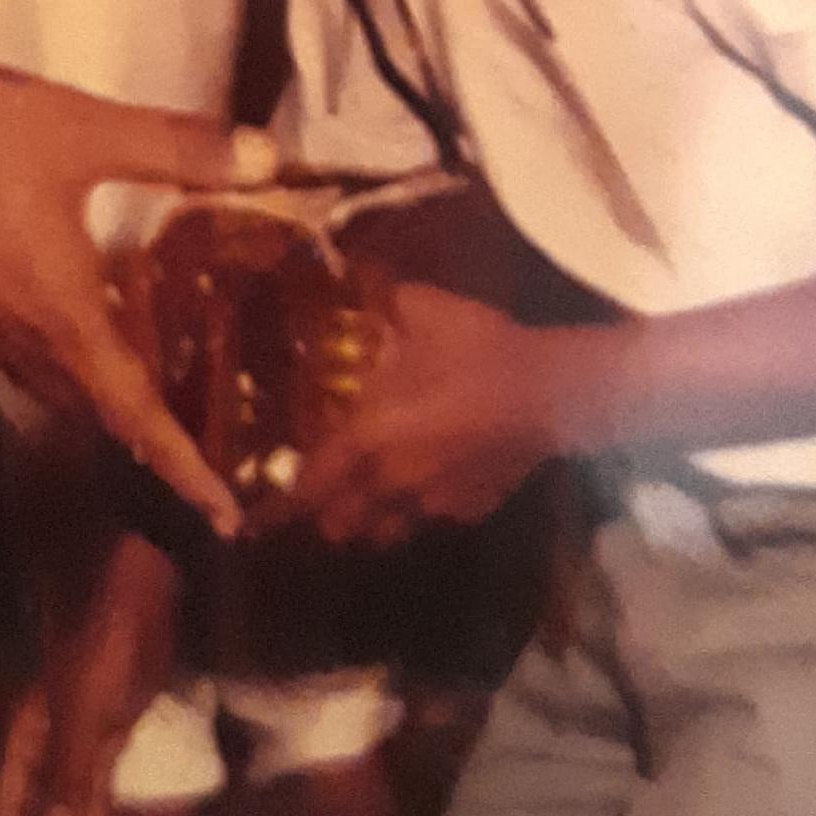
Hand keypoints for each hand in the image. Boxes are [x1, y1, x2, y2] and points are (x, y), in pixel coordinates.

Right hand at [0, 55, 273, 535]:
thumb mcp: (86, 132)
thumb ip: (180, 148)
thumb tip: (271, 161)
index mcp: (62, 320)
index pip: (136, 418)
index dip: (186, 469)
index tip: (227, 515)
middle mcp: (22, 342)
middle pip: (99, 419)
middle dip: (154, 448)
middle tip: (210, 463)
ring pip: (60, 392)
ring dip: (111, 412)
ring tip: (159, 408)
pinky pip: (30, 363)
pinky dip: (74, 372)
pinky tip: (87, 332)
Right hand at [0, 534, 180, 815]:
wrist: (128, 575)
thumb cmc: (102, 630)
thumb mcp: (88, 701)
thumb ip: (70, 763)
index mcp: (34, 732)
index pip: (14, 804)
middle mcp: (51, 736)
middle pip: (34, 808)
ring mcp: (82, 729)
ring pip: (65, 800)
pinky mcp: (113, 721)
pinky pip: (96, 783)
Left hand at [292, 282, 559, 545]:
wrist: (549, 393)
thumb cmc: (477, 349)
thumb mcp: (423, 308)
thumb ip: (384, 301)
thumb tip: (365, 282)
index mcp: (369, 437)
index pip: (313, 481)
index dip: (286, 499)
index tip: (265, 509)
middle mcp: (391, 482)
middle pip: (341, 524)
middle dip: (326, 515)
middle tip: (321, 495)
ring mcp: (432, 504)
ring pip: (383, 534)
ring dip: (369, 522)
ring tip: (367, 501)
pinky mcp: (469, 511)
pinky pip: (428, 521)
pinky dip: (417, 512)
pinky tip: (427, 484)